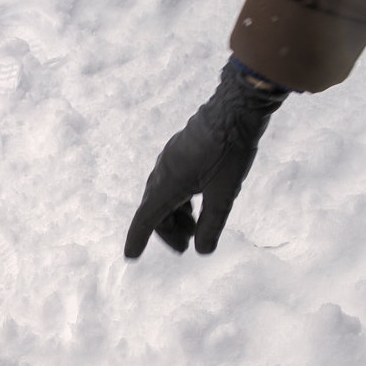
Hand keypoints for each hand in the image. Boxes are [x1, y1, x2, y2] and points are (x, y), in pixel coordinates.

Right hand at [124, 60, 286, 257]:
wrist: (234, 109)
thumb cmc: (230, 151)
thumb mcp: (224, 194)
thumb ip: (212, 224)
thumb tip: (202, 250)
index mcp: (169, 185)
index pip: (147, 219)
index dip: (138, 238)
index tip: (131, 256)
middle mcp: (162, 173)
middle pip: (156, 211)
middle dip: (168, 232)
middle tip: (185, 248)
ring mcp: (169, 161)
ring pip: (164, 197)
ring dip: (175, 217)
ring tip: (194, 230)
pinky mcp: (178, 153)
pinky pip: (171, 183)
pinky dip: (179, 201)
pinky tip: (196, 204)